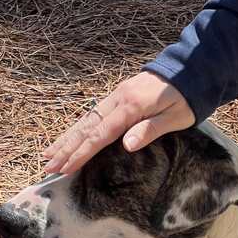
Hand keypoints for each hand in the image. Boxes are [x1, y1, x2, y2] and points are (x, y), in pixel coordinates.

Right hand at [43, 71, 195, 174]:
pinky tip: (68, 138)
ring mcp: (115, 96)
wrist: (189, 69)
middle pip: (86, 127)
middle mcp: (117, 100)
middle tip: (48, 167)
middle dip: (65, 148)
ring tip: (48, 154)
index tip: (66, 168)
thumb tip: (126, 146)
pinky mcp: (117, 97)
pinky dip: (77, 128)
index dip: (81, 153)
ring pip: (84, 120)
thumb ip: (150, 130)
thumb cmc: (186, 98)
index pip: (100, 134)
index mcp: (131, 107)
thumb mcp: (175, 117)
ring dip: (66, 139)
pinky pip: (92, 115)